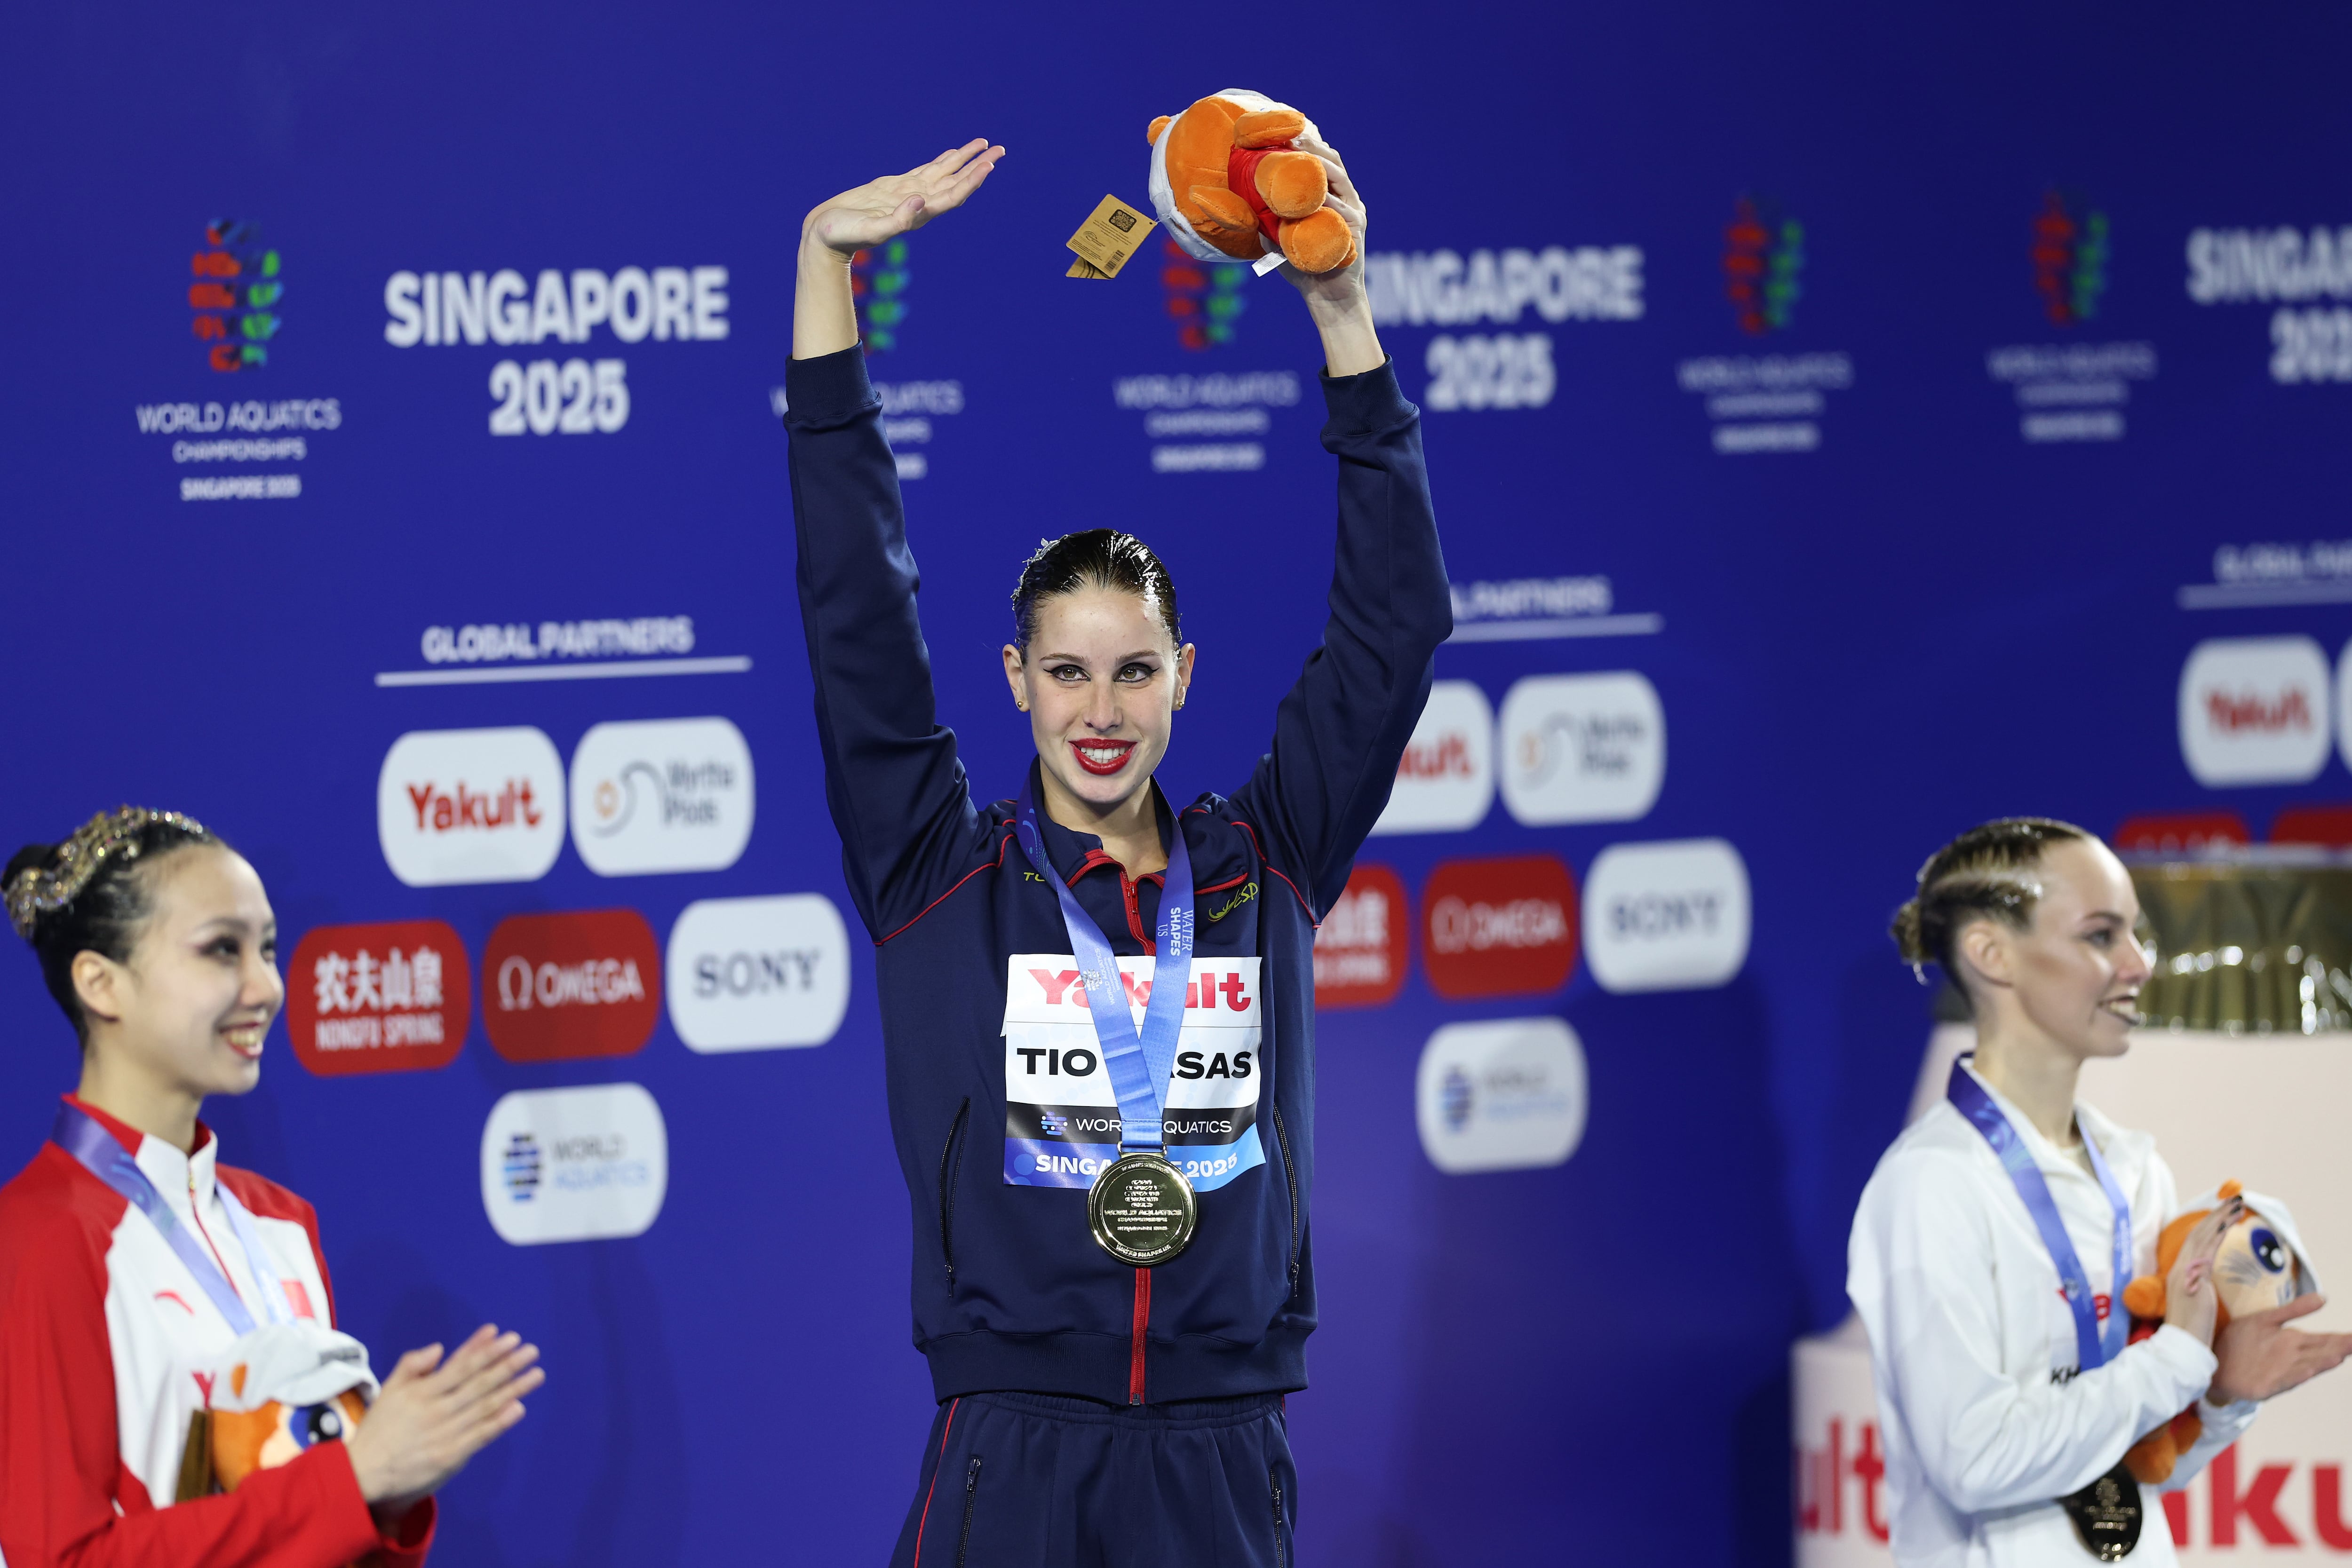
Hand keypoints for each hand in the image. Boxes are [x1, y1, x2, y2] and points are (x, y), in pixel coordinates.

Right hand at [343, 1325, 543, 1515]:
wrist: (364, 1473)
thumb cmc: (380, 1429)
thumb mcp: (389, 1390)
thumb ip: (412, 1366)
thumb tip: (439, 1347)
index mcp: (422, 1391)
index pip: (461, 1366)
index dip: (485, 1350)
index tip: (507, 1337)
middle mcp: (437, 1408)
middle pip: (478, 1383)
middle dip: (507, 1364)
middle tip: (531, 1351)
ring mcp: (445, 1432)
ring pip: (484, 1406)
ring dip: (513, 1389)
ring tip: (536, 1374)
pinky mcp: (450, 1455)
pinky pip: (480, 1435)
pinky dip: (499, 1422)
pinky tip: (518, 1408)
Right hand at [801, 139, 1005, 263]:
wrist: (825, 236)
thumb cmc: (845, 235)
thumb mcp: (870, 230)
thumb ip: (897, 220)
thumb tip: (920, 201)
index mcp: (918, 215)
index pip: (953, 195)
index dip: (972, 181)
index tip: (988, 164)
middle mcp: (919, 204)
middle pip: (956, 182)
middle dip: (978, 165)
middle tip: (1000, 149)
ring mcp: (909, 194)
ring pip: (944, 173)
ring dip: (965, 159)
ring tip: (985, 144)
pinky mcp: (895, 187)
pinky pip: (926, 171)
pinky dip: (942, 161)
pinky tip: (952, 154)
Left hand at [1276, 135, 1367, 307]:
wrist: (1328, 298)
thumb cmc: (1304, 268)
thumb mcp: (1283, 238)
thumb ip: (1270, 221)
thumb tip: (1242, 207)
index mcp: (1334, 197)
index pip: (1323, 162)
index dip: (1306, 145)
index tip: (1283, 133)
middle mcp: (1347, 200)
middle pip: (1333, 161)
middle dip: (1312, 146)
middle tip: (1289, 137)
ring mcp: (1353, 212)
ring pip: (1338, 177)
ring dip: (1317, 162)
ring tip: (1297, 152)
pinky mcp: (1354, 229)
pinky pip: (1339, 207)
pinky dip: (1323, 197)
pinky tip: (1307, 188)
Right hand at [2162, 1195, 2241, 1346]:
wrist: (2181, 1345)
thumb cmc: (2190, 1331)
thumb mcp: (2193, 1304)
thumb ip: (2195, 1288)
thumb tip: (2201, 1281)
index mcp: (2178, 1274)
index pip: (2193, 1242)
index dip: (2207, 1225)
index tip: (2222, 1213)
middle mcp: (2179, 1268)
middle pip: (2196, 1233)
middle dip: (2215, 1214)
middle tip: (2232, 1199)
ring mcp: (2185, 1272)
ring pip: (2202, 1236)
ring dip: (2219, 1217)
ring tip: (2235, 1204)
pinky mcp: (2195, 1278)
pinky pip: (2207, 1249)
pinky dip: (2217, 1234)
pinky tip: (2228, 1223)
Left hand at [2209, 1294, 2351, 1403]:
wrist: (2213, 1360)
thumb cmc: (2242, 1340)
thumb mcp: (2267, 1319)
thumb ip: (2294, 1309)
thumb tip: (2323, 1297)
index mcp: (2294, 1341)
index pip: (2326, 1339)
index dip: (2344, 1339)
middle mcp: (2293, 1357)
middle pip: (2322, 1352)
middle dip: (2340, 1348)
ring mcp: (2282, 1372)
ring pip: (2308, 1366)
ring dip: (2323, 1362)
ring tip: (2339, 1355)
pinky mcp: (2267, 1385)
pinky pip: (2285, 1379)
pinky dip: (2297, 1375)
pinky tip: (2309, 1370)